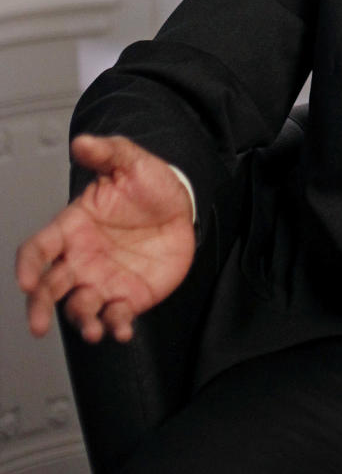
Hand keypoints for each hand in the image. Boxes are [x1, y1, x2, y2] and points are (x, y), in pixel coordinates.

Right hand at [15, 135, 195, 343]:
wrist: (182, 206)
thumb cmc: (149, 185)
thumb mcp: (130, 161)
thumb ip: (106, 152)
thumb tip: (82, 141)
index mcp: (73, 227)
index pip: (39, 248)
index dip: (29, 265)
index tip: (27, 281)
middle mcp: (81, 258)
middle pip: (49, 288)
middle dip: (40, 307)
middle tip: (37, 324)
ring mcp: (103, 280)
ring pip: (80, 308)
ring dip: (82, 322)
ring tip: (93, 331)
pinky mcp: (128, 296)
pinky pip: (116, 317)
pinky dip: (116, 327)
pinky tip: (121, 331)